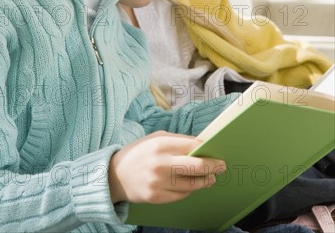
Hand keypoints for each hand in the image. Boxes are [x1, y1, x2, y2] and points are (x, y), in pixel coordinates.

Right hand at [108, 131, 225, 203]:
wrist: (114, 175)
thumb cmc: (138, 153)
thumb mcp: (155, 138)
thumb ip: (177, 141)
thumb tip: (200, 145)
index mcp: (160, 144)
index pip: (191, 146)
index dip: (206, 149)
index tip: (215, 151)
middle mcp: (160, 163)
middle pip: (195, 166)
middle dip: (212, 166)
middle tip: (221, 166)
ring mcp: (158, 182)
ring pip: (191, 184)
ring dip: (205, 181)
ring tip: (210, 178)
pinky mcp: (156, 197)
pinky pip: (180, 195)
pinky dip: (189, 190)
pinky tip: (192, 186)